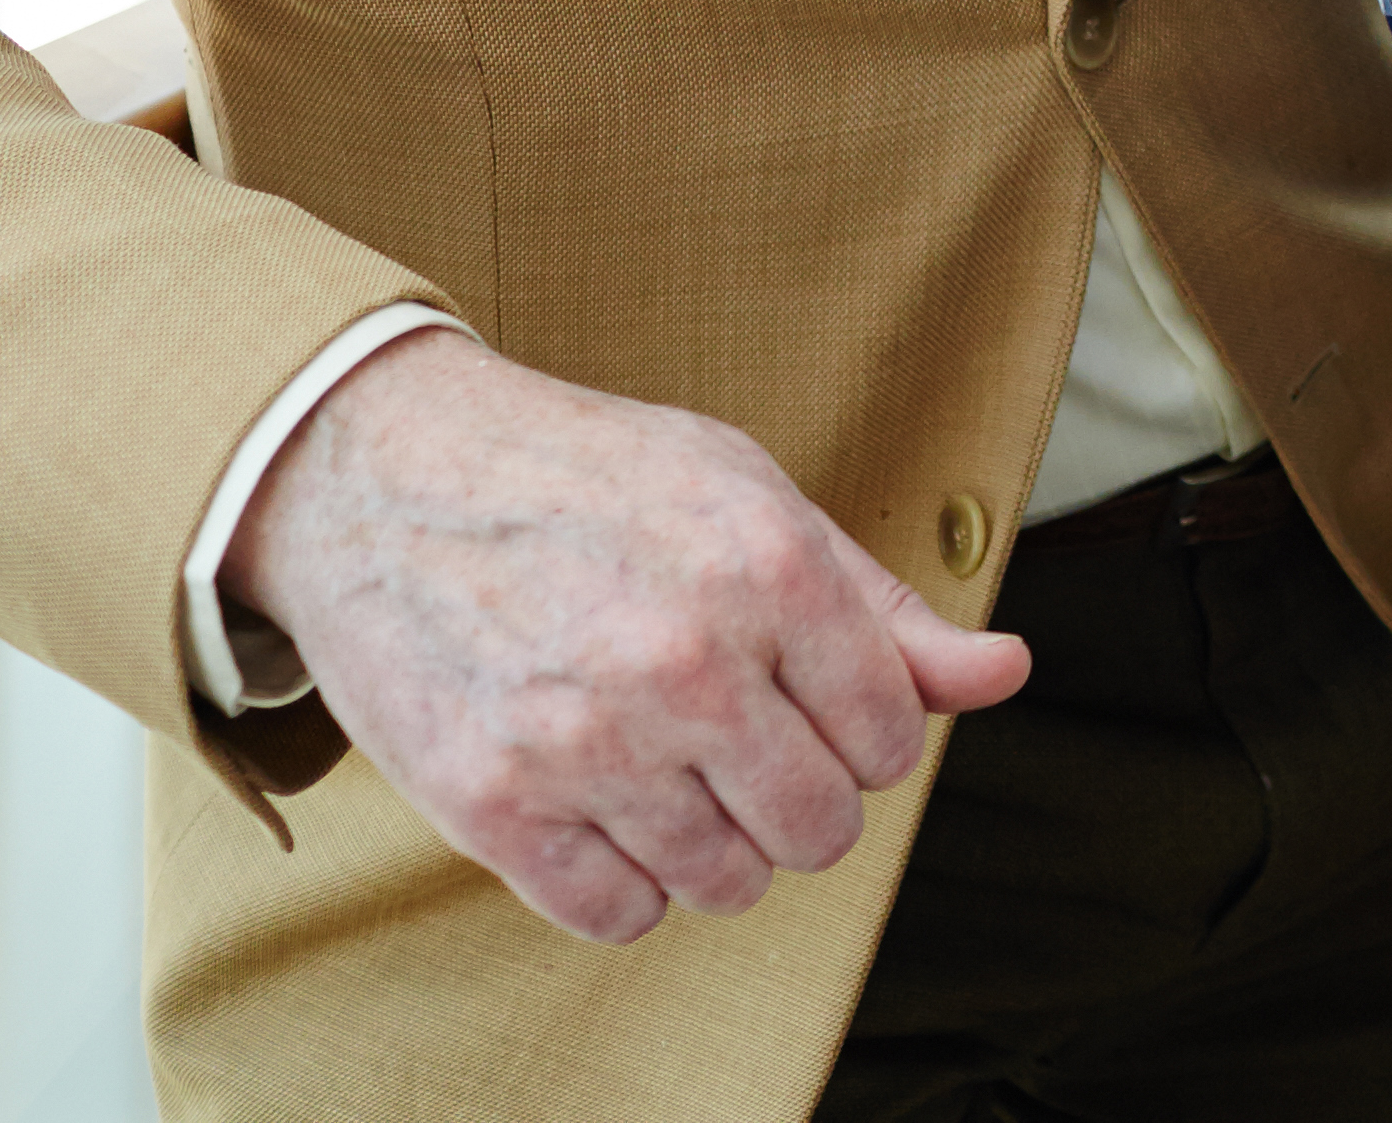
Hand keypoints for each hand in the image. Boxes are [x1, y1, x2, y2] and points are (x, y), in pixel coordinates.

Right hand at [222, 331, 1029, 942]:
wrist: (386, 476)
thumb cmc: (587, 478)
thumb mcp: (752, 497)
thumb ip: (882, 606)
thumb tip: (1005, 674)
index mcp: (770, 569)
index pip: (892, 738)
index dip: (866, 734)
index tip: (817, 707)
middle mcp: (688, 663)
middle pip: (820, 828)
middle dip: (803, 801)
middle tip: (747, 747)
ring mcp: (586, 742)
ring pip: (725, 883)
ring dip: (715, 846)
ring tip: (669, 767)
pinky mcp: (493, 807)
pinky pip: (619, 916)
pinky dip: (628, 884)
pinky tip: (607, 809)